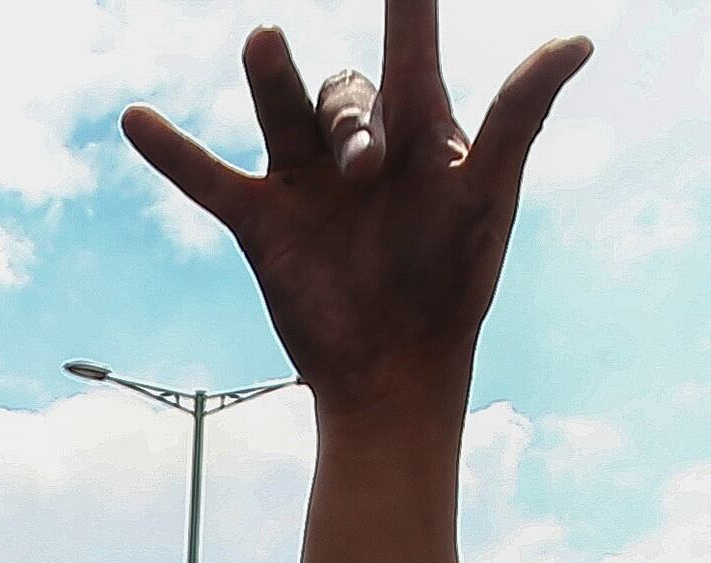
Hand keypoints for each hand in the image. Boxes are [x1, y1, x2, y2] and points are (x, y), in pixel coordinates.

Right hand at [122, 4, 592, 416]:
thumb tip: (576, 40)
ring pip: (279, 111)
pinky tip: (134, 119)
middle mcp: (358, 144)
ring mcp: (305, 181)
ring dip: (272, 79)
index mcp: (420, 129)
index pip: (412, 40)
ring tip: (264, 43)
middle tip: (360, 167)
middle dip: (349, 117)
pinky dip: (172, 152)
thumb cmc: (455, 283)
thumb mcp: (489, 194)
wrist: (397, 374)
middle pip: (343, 90)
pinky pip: (208, 178)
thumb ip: (520, 114)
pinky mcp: (262, 223)